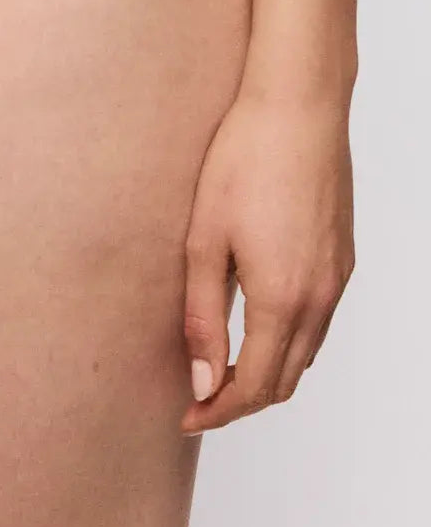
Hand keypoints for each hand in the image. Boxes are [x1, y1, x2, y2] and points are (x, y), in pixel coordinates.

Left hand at [180, 87, 354, 433]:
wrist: (297, 109)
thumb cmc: (242, 162)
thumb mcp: (204, 240)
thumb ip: (202, 315)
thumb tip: (203, 380)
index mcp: (282, 299)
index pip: (254, 386)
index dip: (218, 411)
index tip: (185, 417)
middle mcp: (320, 298)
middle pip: (285, 380)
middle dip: (241, 400)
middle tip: (197, 399)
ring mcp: (337, 278)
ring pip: (305, 353)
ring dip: (267, 372)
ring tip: (221, 367)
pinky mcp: (342, 257)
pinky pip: (319, 322)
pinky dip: (289, 342)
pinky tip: (257, 324)